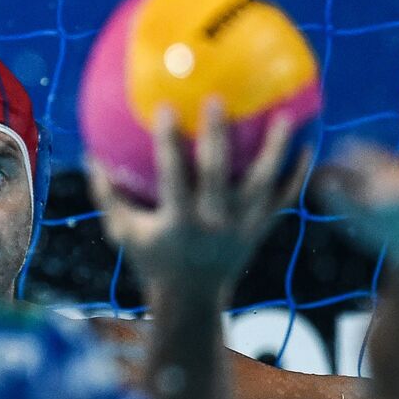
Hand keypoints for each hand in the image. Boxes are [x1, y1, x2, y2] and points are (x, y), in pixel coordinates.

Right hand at [88, 103, 302, 296]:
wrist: (192, 299)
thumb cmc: (153, 259)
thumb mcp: (124, 232)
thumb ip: (108, 195)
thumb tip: (90, 155)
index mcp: (179, 221)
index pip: (173, 176)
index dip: (169, 143)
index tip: (167, 108)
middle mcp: (212, 223)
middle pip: (217, 173)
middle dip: (217, 136)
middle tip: (217, 99)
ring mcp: (241, 227)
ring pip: (261, 184)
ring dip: (274, 150)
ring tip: (286, 116)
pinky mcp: (259, 230)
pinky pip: (282, 200)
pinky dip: (296, 176)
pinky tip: (308, 147)